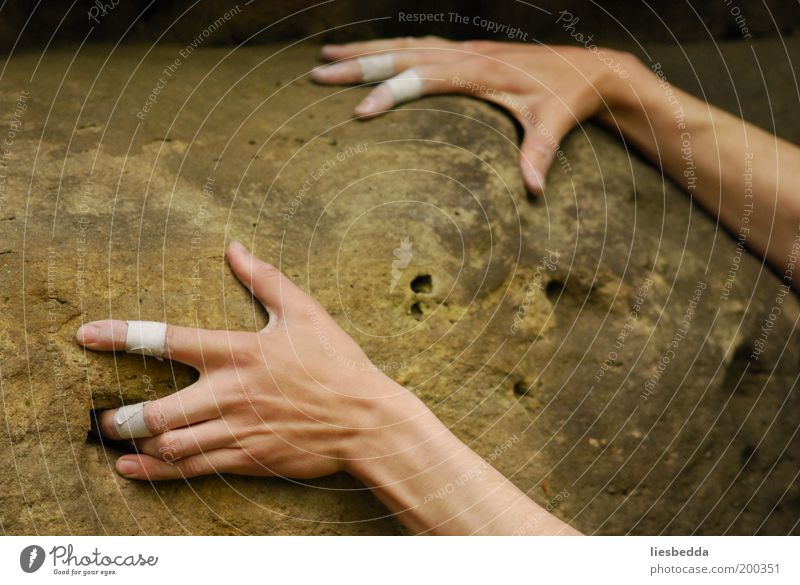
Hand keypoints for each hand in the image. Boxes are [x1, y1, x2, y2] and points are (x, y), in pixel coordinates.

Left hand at [76, 241, 421, 480]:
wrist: (366, 419)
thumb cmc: (336, 362)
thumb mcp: (305, 312)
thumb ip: (265, 279)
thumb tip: (235, 248)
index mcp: (239, 351)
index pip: (169, 340)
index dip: (122, 336)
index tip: (87, 335)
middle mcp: (232, 392)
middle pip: (159, 410)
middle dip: (122, 416)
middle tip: (101, 416)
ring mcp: (239, 429)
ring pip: (172, 444)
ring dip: (136, 443)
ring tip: (114, 440)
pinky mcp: (249, 457)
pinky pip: (194, 469)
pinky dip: (157, 472)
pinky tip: (131, 469)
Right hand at [311, 36, 636, 193]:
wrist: (593, 69)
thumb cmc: (569, 99)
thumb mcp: (555, 125)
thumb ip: (539, 154)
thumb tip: (533, 190)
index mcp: (481, 71)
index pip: (424, 79)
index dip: (390, 93)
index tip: (359, 112)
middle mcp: (467, 54)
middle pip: (402, 55)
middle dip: (358, 65)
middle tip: (318, 74)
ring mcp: (466, 50)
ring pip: (406, 45)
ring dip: (366, 50)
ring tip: (328, 56)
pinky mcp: (468, 52)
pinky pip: (420, 45)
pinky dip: (390, 47)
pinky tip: (373, 52)